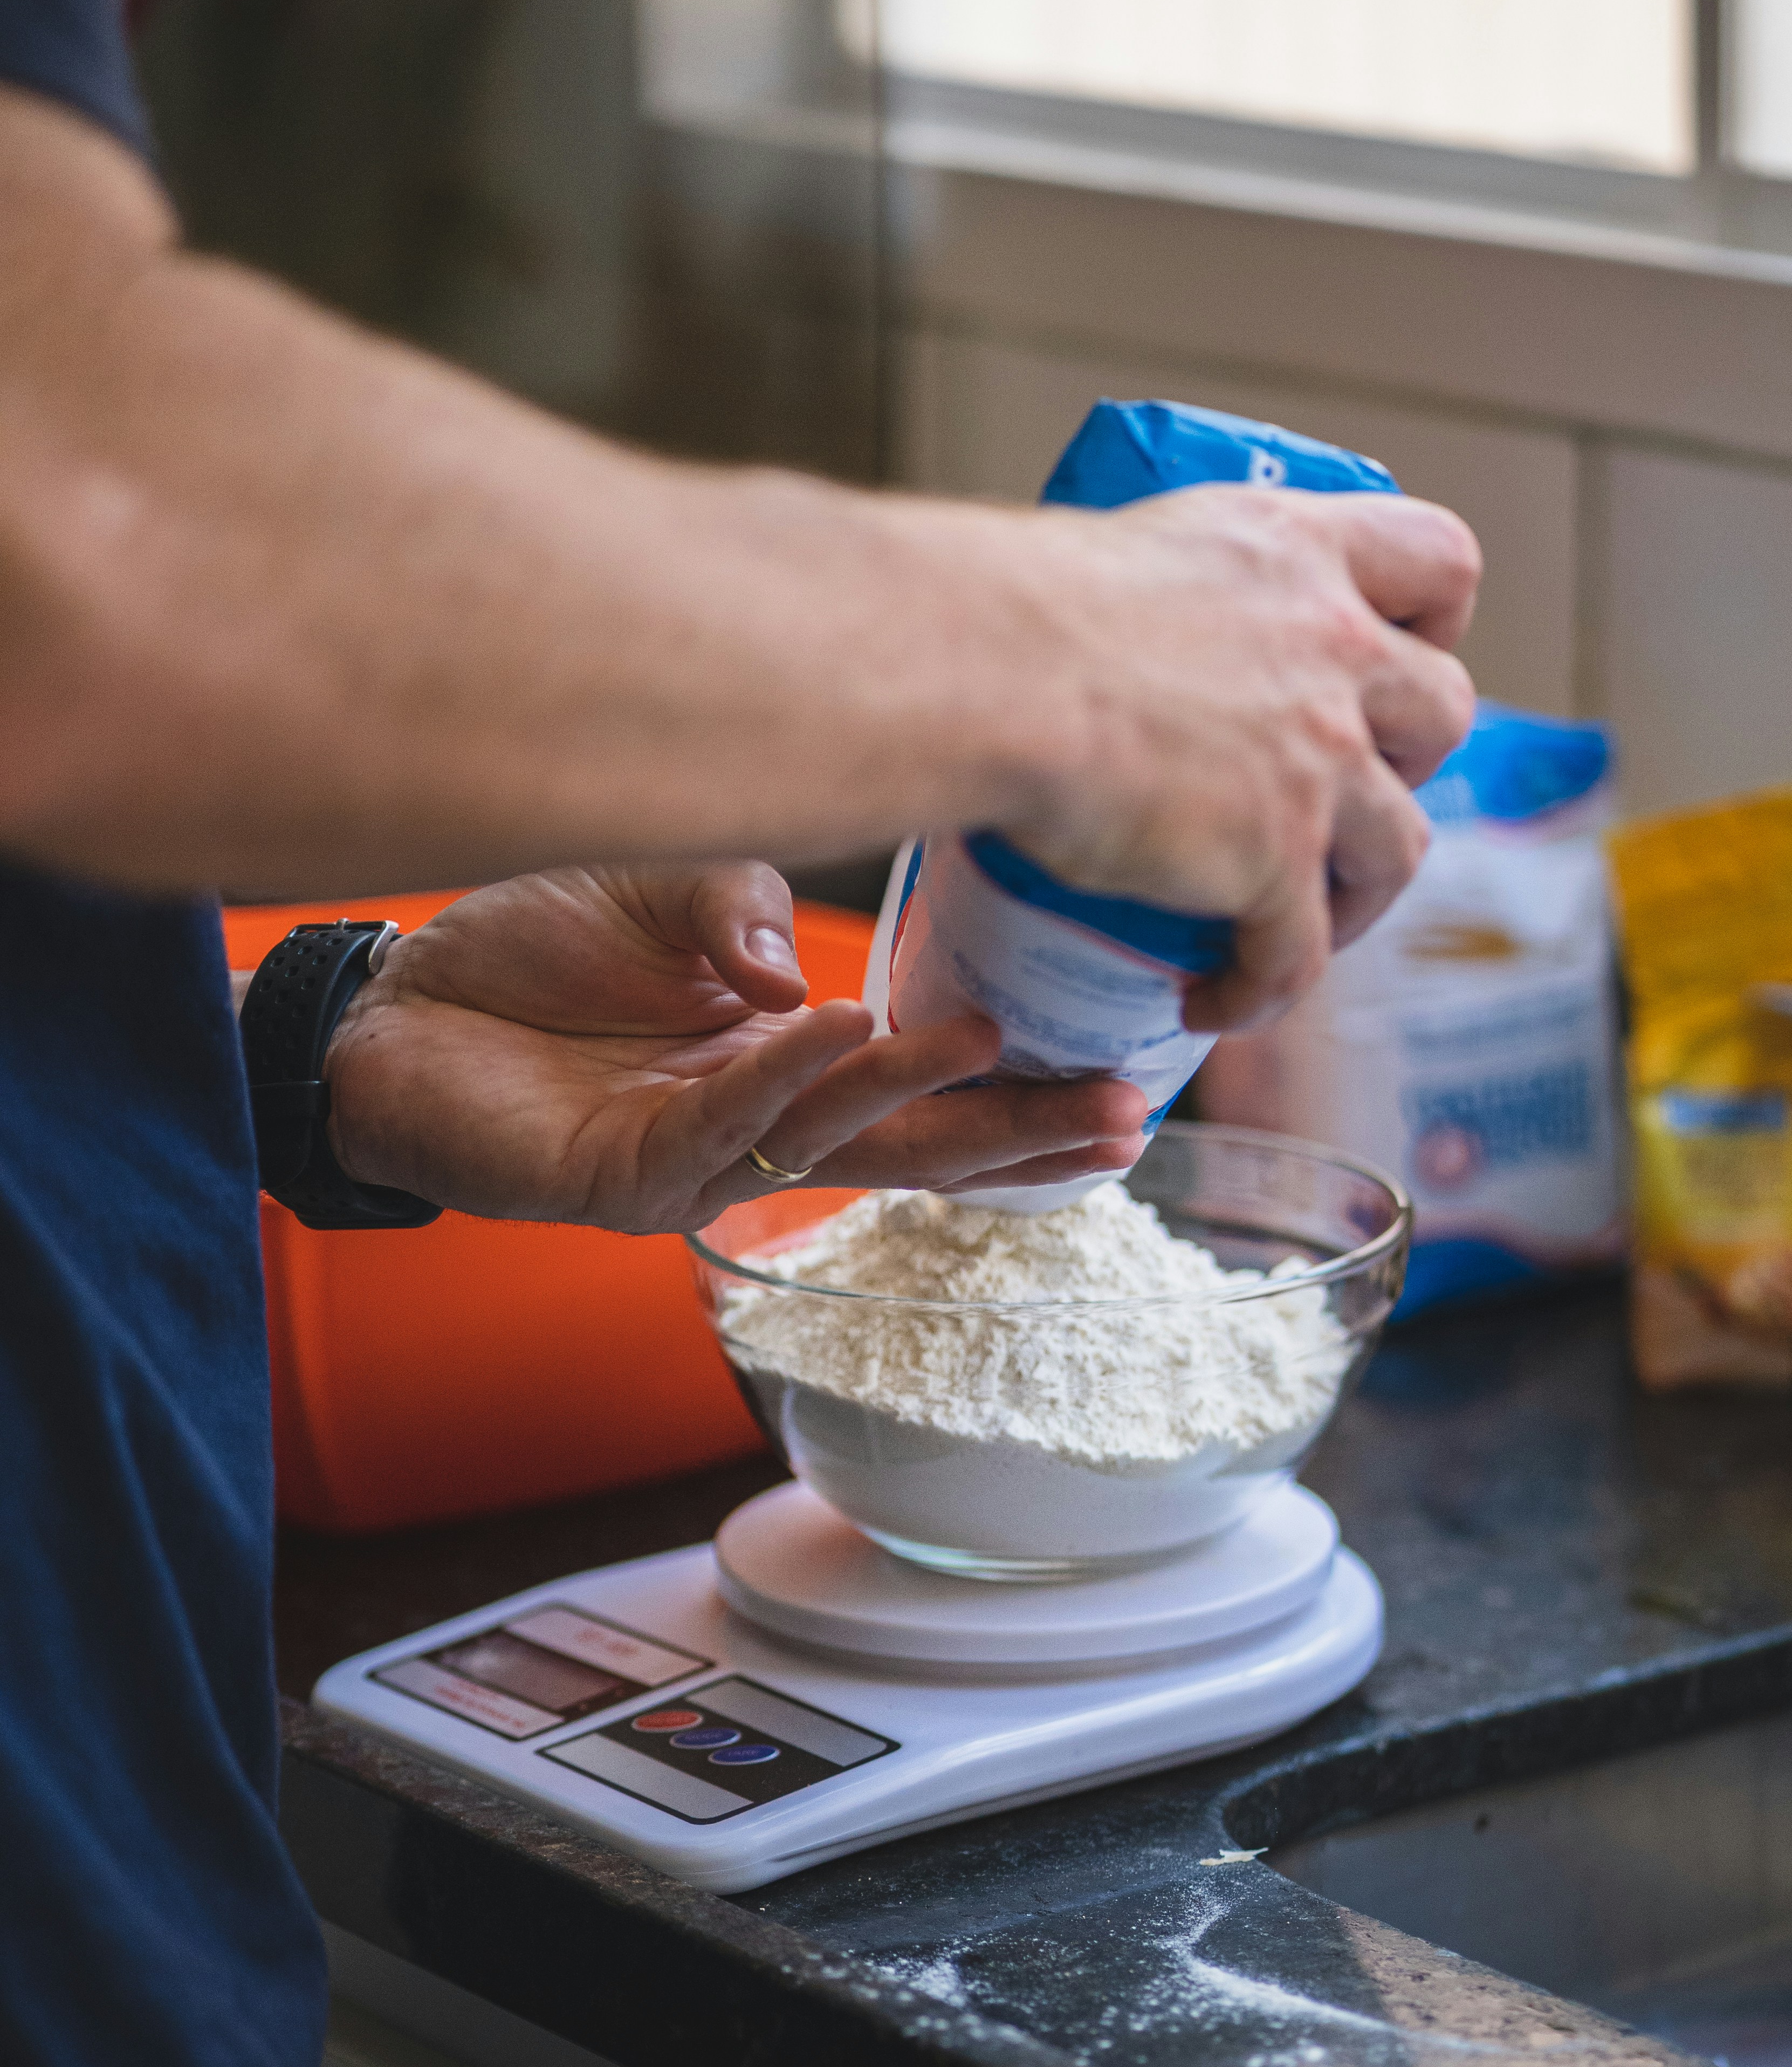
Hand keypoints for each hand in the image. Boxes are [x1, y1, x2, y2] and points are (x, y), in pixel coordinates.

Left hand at [322, 865, 1147, 1232]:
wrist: (392, 999)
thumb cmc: (535, 952)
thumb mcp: (666, 889)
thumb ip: (744, 912)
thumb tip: (809, 978)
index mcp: (788, 1067)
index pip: (924, 1091)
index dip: (1019, 1092)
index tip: (1124, 1080)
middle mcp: (757, 1128)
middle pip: (910, 1145)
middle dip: (1016, 1132)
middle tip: (1125, 1115)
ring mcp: (693, 1162)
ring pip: (830, 1138)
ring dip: (914, 1089)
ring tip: (993, 1039)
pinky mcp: (620, 1177)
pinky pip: (720, 1127)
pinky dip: (784, 1075)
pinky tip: (842, 1026)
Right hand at [992, 483, 1479, 1027]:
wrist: (982, 678)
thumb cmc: (1007, 613)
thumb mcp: (1123, 559)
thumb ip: (1167, 606)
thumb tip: (1120, 653)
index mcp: (1297, 553)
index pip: (1438, 563)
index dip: (1431, 622)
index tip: (1392, 658)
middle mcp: (1331, 649)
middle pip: (1444, 710)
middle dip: (1404, 762)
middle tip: (1333, 794)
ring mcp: (1318, 758)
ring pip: (1401, 846)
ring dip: (1358, 893)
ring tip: (1288, 923)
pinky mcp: (1276, 857)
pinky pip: (1300, 954)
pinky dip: (1261, 989)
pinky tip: (1208, 1001)